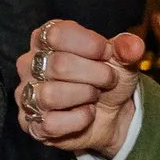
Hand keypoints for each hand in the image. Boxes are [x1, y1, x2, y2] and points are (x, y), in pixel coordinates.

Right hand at [16, 20, 145, 156]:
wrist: (112, 114)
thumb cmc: (108, 79)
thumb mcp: (121, 59)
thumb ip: (126, 48)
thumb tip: (132, 47)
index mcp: (45, 38)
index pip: (57, 35)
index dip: (91, 45)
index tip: (108, 54)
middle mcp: (28, 63)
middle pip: (58, 65)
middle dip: (95, 75)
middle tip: (108, 80)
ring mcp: (26, 94)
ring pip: (50, 95)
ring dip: (84, 96)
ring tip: (94, 96)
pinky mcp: (32, 124)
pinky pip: (51, 123)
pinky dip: (79, 120)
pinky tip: (87, 114)